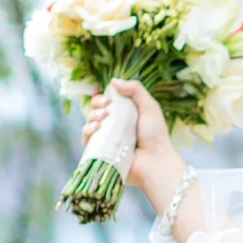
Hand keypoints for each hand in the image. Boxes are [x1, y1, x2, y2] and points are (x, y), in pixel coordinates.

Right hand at [83, 78, 183, 197]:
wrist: (155, 161)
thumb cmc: (155, 135)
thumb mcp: (149, 107)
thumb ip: (135, 90)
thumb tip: (113, 81)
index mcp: (125, 115)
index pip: (107, 102)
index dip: (100, 95)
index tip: (97, 89)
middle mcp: (114, 126)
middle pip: (96, 110)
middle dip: (97, 102)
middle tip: (107, 104)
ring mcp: (107, 139)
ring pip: (89, 122)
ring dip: (92, 115)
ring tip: (103, 116)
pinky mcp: (100, 151)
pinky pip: (86, 139)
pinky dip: (87, 130)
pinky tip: (95, 127)